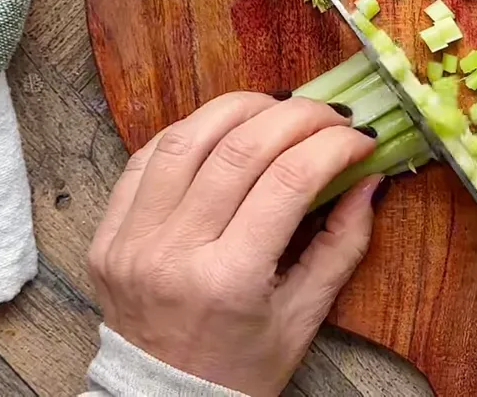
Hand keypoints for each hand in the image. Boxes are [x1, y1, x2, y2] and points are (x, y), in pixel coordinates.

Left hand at [87, 92, 381, 396]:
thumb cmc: (241, 368)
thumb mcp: (305, 317)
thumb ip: (343, 245)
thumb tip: (370, 180)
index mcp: (229, 281)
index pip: (289, 180)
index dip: (333, 146)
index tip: (360, 137)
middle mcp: (174, 253)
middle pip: (241, 149)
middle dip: (297, 117)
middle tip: (330, 114)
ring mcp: (132, 240)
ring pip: (188, 139)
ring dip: (240, 109)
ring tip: (279, 108)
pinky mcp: (107, 235)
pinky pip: (145, 158)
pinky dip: (190, 132)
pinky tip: (223, 129)